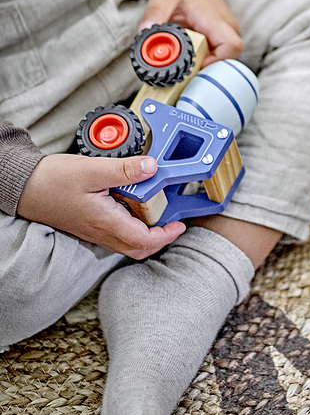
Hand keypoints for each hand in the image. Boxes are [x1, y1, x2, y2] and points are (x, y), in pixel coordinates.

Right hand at [17, 154, 185, 258]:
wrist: (24, 187)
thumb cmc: (53, 180)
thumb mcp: (93, 170)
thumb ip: (125, 170)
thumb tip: (152, 166)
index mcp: (105, 222)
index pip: (143, 241)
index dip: (165, 236)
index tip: (179, 224)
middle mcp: (101, 232)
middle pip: (138, 248)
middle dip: (160, 239)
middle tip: (173, 221)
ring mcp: (94, 231)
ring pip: (127, 243)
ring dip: (146, 233)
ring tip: (158, 212)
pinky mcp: (89, 225)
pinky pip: (116, 234)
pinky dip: (132, 227)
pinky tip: (134, 206)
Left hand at [139, 0, 242, 63]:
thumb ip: (155, 14)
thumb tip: (144, 33)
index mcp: (216, 19)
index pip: (231, 46)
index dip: (216, 61)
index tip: (194, 65)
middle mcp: (227, 28)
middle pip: (226, 59)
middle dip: (203, 68)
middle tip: (179, 70)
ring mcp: (224, 33)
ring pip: (220, 59)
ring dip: (200, 64)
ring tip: (179, 62)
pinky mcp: (219, 37)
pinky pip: (214, 54)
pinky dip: (200, 59)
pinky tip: (184, 57)